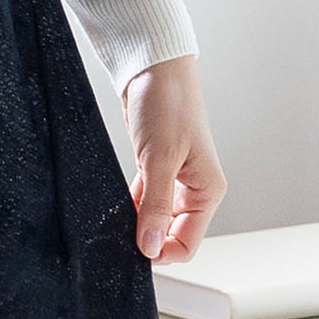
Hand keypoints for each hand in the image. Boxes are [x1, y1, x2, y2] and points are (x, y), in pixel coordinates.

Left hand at [121, 53, 227, 263]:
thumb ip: (154, 206)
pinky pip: (143, 196)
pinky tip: (114, 205)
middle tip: (114, 237)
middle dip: (146, 238)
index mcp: (207, 191)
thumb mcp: (159, 159)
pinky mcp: (154, 164)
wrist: (152, 66)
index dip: (160, 252)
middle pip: (171, 232)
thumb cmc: (166, 104)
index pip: (187, 242)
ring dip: (135, 221)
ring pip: (155, 215)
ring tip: (111, 222)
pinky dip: (130, 204)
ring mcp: (174, 176)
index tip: (131, 252)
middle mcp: (194, 187)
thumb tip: (149, 248)